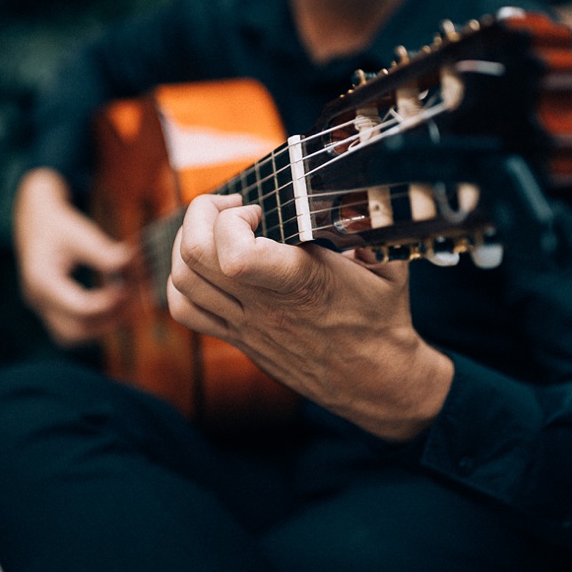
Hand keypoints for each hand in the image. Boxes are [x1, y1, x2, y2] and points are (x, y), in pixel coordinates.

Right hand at [13, 168, 134, 345]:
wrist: (34, 220)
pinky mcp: (49, 308)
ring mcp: (41, 307)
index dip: (108, 303)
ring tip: (127, 305)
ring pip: (72, 335)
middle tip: (133, 302)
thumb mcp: (80, 233)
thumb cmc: (58, 224)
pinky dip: (95, 322)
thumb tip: (135, 266)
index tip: (130, 289)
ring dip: (102, 326)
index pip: (78, 307)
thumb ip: (105, 253)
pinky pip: (72, 328)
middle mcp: (37, 299)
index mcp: (41, 279)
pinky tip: (114, 304)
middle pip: (74, 331)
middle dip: (107, 321)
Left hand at [167, 194, 453, 441]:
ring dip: (189, 241)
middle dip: (203, 214)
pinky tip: (208, 264)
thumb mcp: (388, 262)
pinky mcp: (238, 339)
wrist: (375, 381)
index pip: (236, 256)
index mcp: (303, 283)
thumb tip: (356, 190)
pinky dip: (183, 278)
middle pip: (195, 255)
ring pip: (183, 280)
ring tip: (217, 228)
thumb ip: (370, 223)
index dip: (233, 220)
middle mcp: (265, 306)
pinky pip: (185, 309)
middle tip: (233, 206)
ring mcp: (246, 325)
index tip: (259, 210)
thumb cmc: (383, 318)